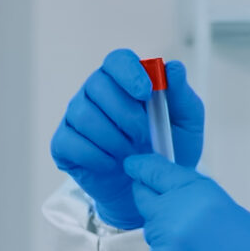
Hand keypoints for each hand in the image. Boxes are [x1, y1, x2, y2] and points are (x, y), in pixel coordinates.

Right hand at [50, 49, 205, 228]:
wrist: (149, 190)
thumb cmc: (169, 149)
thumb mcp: (186, 123)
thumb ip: (182, 95)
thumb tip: (174, 68)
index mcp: (125, 80)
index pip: (117, 60)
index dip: (129, 73)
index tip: (146, 93)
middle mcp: (96, 92)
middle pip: (97, 85)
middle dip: (124, 113)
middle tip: (143, 136)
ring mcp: (76, 116)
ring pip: (83, 115)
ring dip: (112, 138)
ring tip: (130, 154)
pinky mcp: (63, 143)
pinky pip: (70, 142)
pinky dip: (95, 155)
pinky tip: (111, 164)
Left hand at [123, 155, 249, 250]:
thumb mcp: (236, 218)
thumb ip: (202, 204)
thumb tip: (182, 200)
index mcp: (199, 197)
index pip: (157, 173)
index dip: (143, 168)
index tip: (134, 165)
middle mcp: (174, 218)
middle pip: (145, 200)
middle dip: (151, 202)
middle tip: (168, 213)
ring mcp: (162, 247)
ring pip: (153, 233)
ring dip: (166, 237)